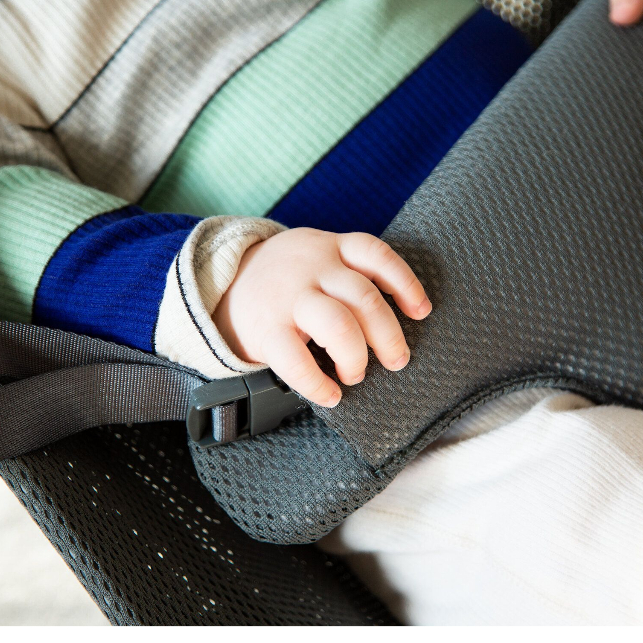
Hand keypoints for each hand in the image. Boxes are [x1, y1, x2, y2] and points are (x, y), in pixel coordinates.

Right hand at [213, 228, 431, 407]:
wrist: (221, 280)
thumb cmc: (285, 276)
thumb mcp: (315, 253)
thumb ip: (349, 269)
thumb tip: (399, 311)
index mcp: (330, 247)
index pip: (376, 255)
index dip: (405, 283)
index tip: (421, 311)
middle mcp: (313, 268)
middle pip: (366, 299)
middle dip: (389, 336)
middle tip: (396, 360)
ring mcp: (289, 297)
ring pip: (340, 326)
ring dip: (357, 357)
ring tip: (355, 374)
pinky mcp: (267, 329)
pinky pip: (298, 361)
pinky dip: (319, 384)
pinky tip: (330, 394)